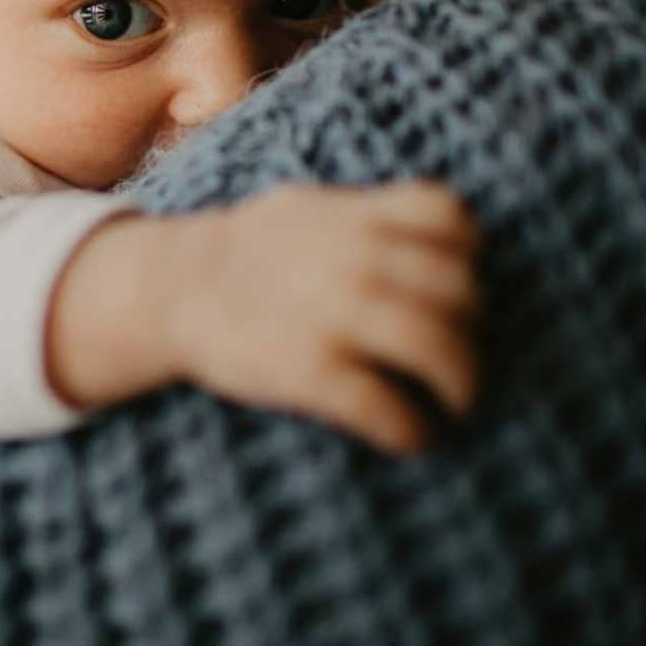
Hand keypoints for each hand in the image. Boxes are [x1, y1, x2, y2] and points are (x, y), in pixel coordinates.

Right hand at [167, 182, 480, 452]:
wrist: (172, 289)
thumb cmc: (250, 252)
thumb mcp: (308, 208)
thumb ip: (370, 216)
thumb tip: (443, 231)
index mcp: (357, 217)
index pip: (451, 219)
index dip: (471, 254)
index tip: (464, 284)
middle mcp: (355, 260)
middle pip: (458, 291)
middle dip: (473, 330)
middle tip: (464, 358)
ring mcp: (334, 316)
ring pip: (436, 349)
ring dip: (462, 384)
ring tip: (458, 404)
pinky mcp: (311, 372)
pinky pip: (387, 408)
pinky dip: (413, 430)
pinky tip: (414, 437)